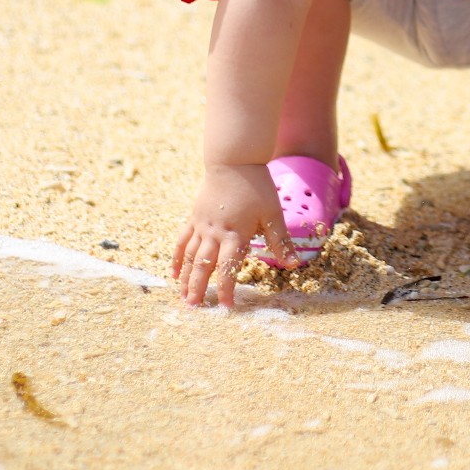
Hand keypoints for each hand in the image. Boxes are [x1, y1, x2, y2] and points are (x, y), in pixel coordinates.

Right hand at [170, 163, 297, 306]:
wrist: (233, 160)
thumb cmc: (256, 186)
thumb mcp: (272, 213)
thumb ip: (280, 240)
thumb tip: (294, 263)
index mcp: (236, 233)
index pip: (229, 267)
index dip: (227, 288)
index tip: (226, 306)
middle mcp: (215, 232)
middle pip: (203, 265)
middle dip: (198, 288)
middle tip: (194, 309)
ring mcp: (201, 225)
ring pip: (189, 256)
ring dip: (185, 278)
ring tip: (183, 297)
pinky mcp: (194, 218)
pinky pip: (182, 241)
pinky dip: (177, 258)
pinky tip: (174, 273)